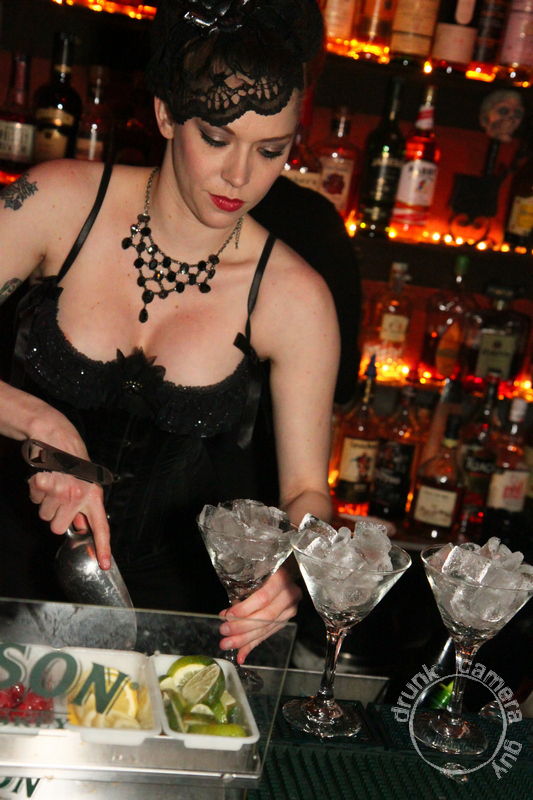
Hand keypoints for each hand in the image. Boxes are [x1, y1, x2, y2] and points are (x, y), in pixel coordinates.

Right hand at [26, 412, 110, 568]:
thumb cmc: (73, 461)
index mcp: (94, 496)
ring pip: (44, 515)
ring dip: (45, 502)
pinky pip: (35, 500)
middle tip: (58, 498)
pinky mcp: (45, 483)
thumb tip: (81, 527)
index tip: (103, 564)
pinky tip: (44, 478)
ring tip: (53, 484)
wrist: (58, 437)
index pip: (101, 527)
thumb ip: (84, 507)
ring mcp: (61, 490)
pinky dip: (36, 491)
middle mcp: (79, 495)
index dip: (103, 547)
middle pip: (57, 527)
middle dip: (54, 516)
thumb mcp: (87, 484)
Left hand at [218, 566, 301, 663]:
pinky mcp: (286, 620)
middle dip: (242, 627)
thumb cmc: (265, 570)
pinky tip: (241, 655)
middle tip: (224, 632)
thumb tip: (226, 616)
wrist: (286, 571)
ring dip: (245, 639)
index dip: (244, 609)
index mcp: (281, 579)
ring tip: (227, 644)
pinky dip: (252, 645)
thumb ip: (243, 593)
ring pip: (266, 628)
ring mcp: (290, 610)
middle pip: (265, 617)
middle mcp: (290, 595)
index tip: (227, 616)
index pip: (262, 598)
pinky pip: (267, 635)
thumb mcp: (255, 574)